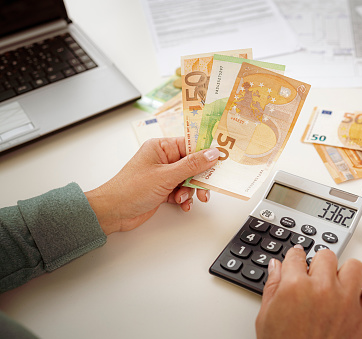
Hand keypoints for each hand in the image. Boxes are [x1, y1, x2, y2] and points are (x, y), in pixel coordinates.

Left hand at [84, 137, 219, 234]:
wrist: (112, 213)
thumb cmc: (130, 190)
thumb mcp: (166, 176)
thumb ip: (191, 165)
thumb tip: (211, 154)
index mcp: (161, 147)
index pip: (190, 144)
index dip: (206, 152)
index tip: (221, 158)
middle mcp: (163, 159)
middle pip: (192, 164)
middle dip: (200, 177)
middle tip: (207, 187)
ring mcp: (163, 175)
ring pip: (189, 179)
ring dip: (191, 190)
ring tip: (188, 199)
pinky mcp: (163, 189)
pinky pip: (182, 191)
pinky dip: (184, 198)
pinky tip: (182, 204)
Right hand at [256, 246, 361, 338]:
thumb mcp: (266, 316)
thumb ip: (272, 286)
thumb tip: (276, 267)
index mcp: (295, 286)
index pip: (296, 255)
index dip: (295, 257)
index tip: (296, 258)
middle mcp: (323, 290)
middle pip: (326, 255)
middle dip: (318, 264)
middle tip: (314, 276)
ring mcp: (346, 303)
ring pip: (354, 267)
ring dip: (344, 274)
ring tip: (335, 285)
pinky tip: (350, 303)